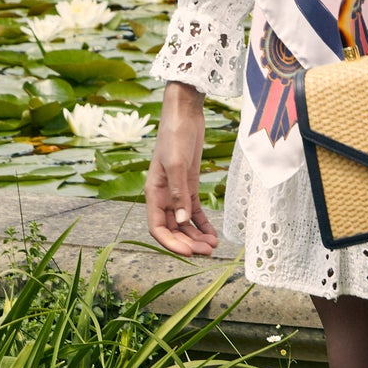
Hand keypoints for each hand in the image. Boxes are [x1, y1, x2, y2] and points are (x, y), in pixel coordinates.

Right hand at [145, 83, 219, 256]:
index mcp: (153, 193)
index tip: (189, 252)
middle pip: (173, 229)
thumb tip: (181, 221)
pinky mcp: (190, 185)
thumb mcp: (176, 164)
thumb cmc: (175, 135)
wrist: (185, 114)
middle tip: (207, 251)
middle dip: (188, 242)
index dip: (171, 243)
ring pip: (184, 223)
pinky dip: (203, 223)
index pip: (157, 228)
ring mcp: (177, 192)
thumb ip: (179, 194)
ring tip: (213, 246)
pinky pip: (194, 211)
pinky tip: (213, 234)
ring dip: (197, 236)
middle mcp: (163, 196)